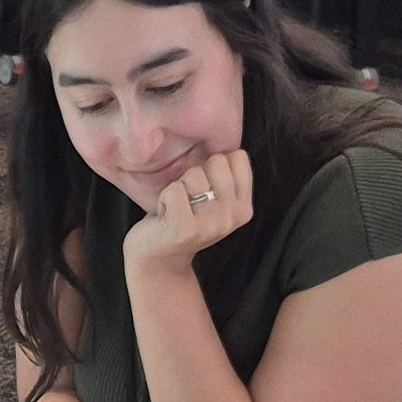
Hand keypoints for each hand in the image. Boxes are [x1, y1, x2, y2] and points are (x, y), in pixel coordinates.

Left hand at [123, 150, 252, 275]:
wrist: (157, 260)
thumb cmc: (182, 220)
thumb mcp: (212, 200)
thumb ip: (223, 177)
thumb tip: (221, 141)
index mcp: (243, 208)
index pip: (238, 157)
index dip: (213, 165)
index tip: (203, 188)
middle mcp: (232, 217)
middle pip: (217, 161)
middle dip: (194, 174)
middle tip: (187, 200)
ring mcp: (210, 224)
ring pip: (194, 174)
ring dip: (177, 188)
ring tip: (176, 208)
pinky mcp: (185, 228)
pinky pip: (173, 190)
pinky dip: (163, 198)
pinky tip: (164, 216)